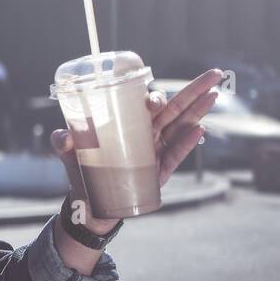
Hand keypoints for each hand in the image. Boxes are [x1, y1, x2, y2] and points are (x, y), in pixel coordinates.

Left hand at [51, 68, 225, 226]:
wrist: (87, 206)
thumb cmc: (81, 172)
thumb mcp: (69, 154)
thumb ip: (64, 142)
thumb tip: (64, 135)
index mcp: (127, 125)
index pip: (147, 105)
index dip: (154, 98)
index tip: (153, 100)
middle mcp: (145, 135)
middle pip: (174, 110)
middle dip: (193, 91)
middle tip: (216, 74)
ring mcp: (154, 153)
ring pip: (181, 128)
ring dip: (198, 112)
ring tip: (215, 95)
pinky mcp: (157, 173)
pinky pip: (175, 155)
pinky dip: (187, 144)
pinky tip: (200, 130)